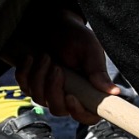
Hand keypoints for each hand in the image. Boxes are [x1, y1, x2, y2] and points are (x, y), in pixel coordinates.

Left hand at [11, 9, 116, 124]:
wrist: (53, 23)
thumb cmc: (75, 36)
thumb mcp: (90, 49)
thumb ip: (98, 71)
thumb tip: (113, 91)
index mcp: (88, 90)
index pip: (88, 115)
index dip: (79, 113)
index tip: (70, 97)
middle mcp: (69, 94)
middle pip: (58, 109)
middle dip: (52, 88)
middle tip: (55, 66)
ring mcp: (49, 91)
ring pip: (39, 98)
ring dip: (39, 76)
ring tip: (45, 55)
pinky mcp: (33, 84)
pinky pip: (25, 87)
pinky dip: (25, 72)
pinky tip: (31, 57)